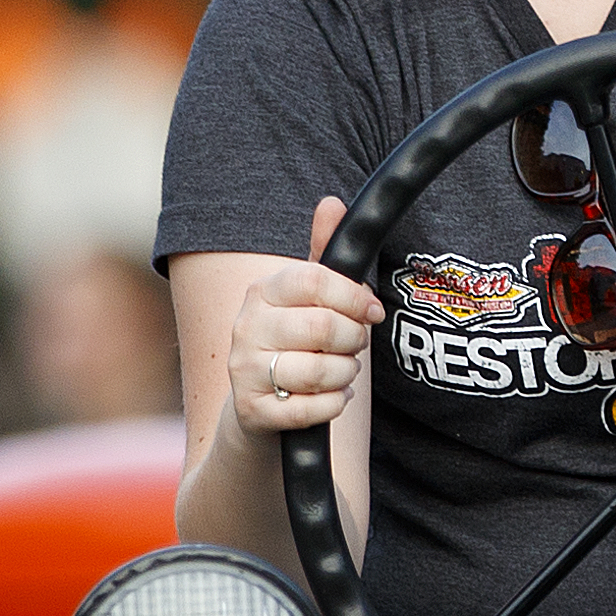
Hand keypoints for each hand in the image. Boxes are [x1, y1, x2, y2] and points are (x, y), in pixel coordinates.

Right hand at [224, 196, 383, 436]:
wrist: (257, 410)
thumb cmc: (294, 346)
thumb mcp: (307, 301)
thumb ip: (323, 257)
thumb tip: (332, 203)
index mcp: (261, 292)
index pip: (315, 280)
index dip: (354, 296)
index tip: (372, 311)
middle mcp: (245, 327)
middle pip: (322, 327)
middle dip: (354, 341)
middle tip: (355, 346)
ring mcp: (244, 371)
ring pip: (320, 371)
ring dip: (346, 375)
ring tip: (342, 372)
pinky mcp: (251, 412)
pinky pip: (311, 409)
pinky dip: (334, 404)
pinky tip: (331, 398)